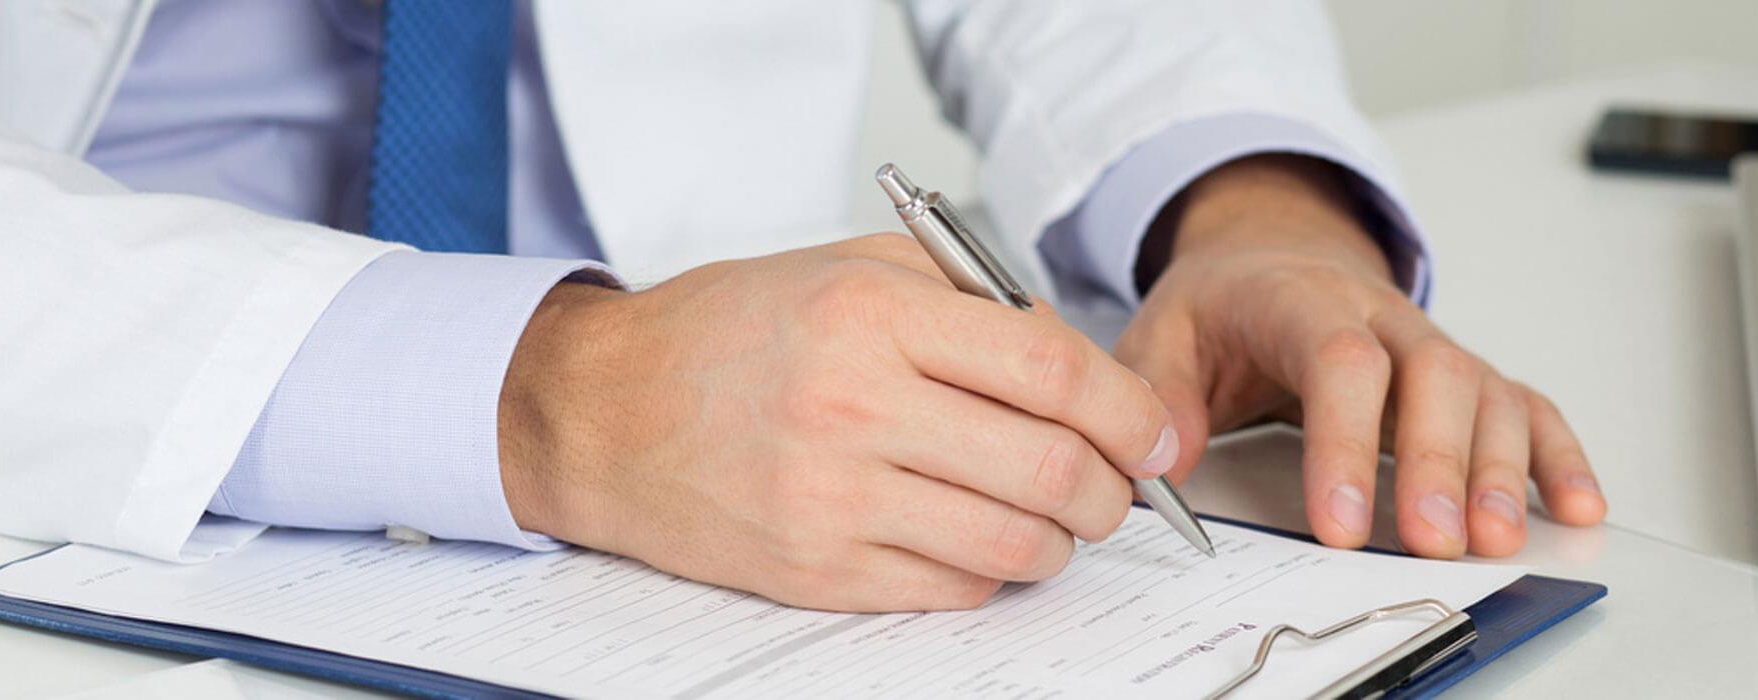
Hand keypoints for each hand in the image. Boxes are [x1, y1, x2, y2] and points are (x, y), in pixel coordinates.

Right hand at [496, 234, 1176, 611]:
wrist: (603, 411)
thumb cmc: (724, 335)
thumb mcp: (845, 270)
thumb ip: (967, 300)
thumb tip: (1077, 363)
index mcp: (869, 316)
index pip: (1051, 369)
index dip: (1129, 409)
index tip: (1154, 433)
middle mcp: (853, 407)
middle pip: (1052, 469)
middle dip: (1116, 489)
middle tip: (1119, 484)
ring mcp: (832, 500)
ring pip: (1015, 543)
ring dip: (1063, 539)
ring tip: (1054, 514)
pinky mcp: (815, 571)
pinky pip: (954, 588)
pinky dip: (992, 569)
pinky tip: (976, 535)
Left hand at [1114, 155, 1606, 557]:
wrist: (1266, 257)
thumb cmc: (1221, 307)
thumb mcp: (1162, 331)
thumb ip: (1161, 392)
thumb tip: (1166, 462)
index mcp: (1300, 301)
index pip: (1337, 361)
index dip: (1344, 442)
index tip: (1339, 521)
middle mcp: (1380, 317)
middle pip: (1431, 376)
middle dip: (1436, 464)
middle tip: (1432, 542)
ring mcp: (1429, 343)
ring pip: (1484, 391)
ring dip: (1498, 468)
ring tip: (1494, 540)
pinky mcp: (1463, 373)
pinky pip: (1524, 404)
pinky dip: (1555, 454)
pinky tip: (1574, 504)